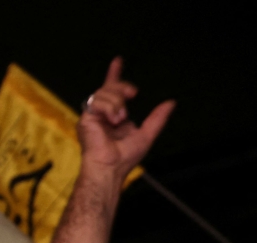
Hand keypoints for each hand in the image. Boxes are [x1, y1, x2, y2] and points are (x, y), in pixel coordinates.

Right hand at [78, 57, 174, 177]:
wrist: (109, 168)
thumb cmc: (124, 158)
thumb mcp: (146, 135)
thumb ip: (157, 119)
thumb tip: (171, 103)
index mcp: (114, 116)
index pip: (113, 91)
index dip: (114, 75)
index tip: (118, 60)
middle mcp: (102, 115)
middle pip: (110, 88)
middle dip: (122, 87)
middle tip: (134, 93)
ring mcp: (92, 116)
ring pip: (104, 93)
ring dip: (117, 102)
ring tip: (120, 119)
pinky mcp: (85, 119)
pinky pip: (97, 102)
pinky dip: (109, 108)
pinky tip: (112, 120)